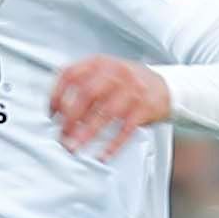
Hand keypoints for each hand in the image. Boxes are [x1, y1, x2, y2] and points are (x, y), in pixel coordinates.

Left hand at [50, 55, 172, 159]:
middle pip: (86, 94)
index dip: (57, 95)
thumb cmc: (129, 83)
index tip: (52, 113)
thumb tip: (60, 112)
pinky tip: (104, 154)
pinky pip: (126, 128)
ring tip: (76, 146)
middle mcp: (115, 72)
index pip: (71, 74)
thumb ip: (84, 84)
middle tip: (62, 135)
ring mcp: (132, 89)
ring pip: (105, 112)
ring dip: (87, 133)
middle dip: (70, 118)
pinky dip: (113, 144)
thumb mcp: (105, 73)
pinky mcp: (145, 107)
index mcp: (100, 63)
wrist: (166, 86)